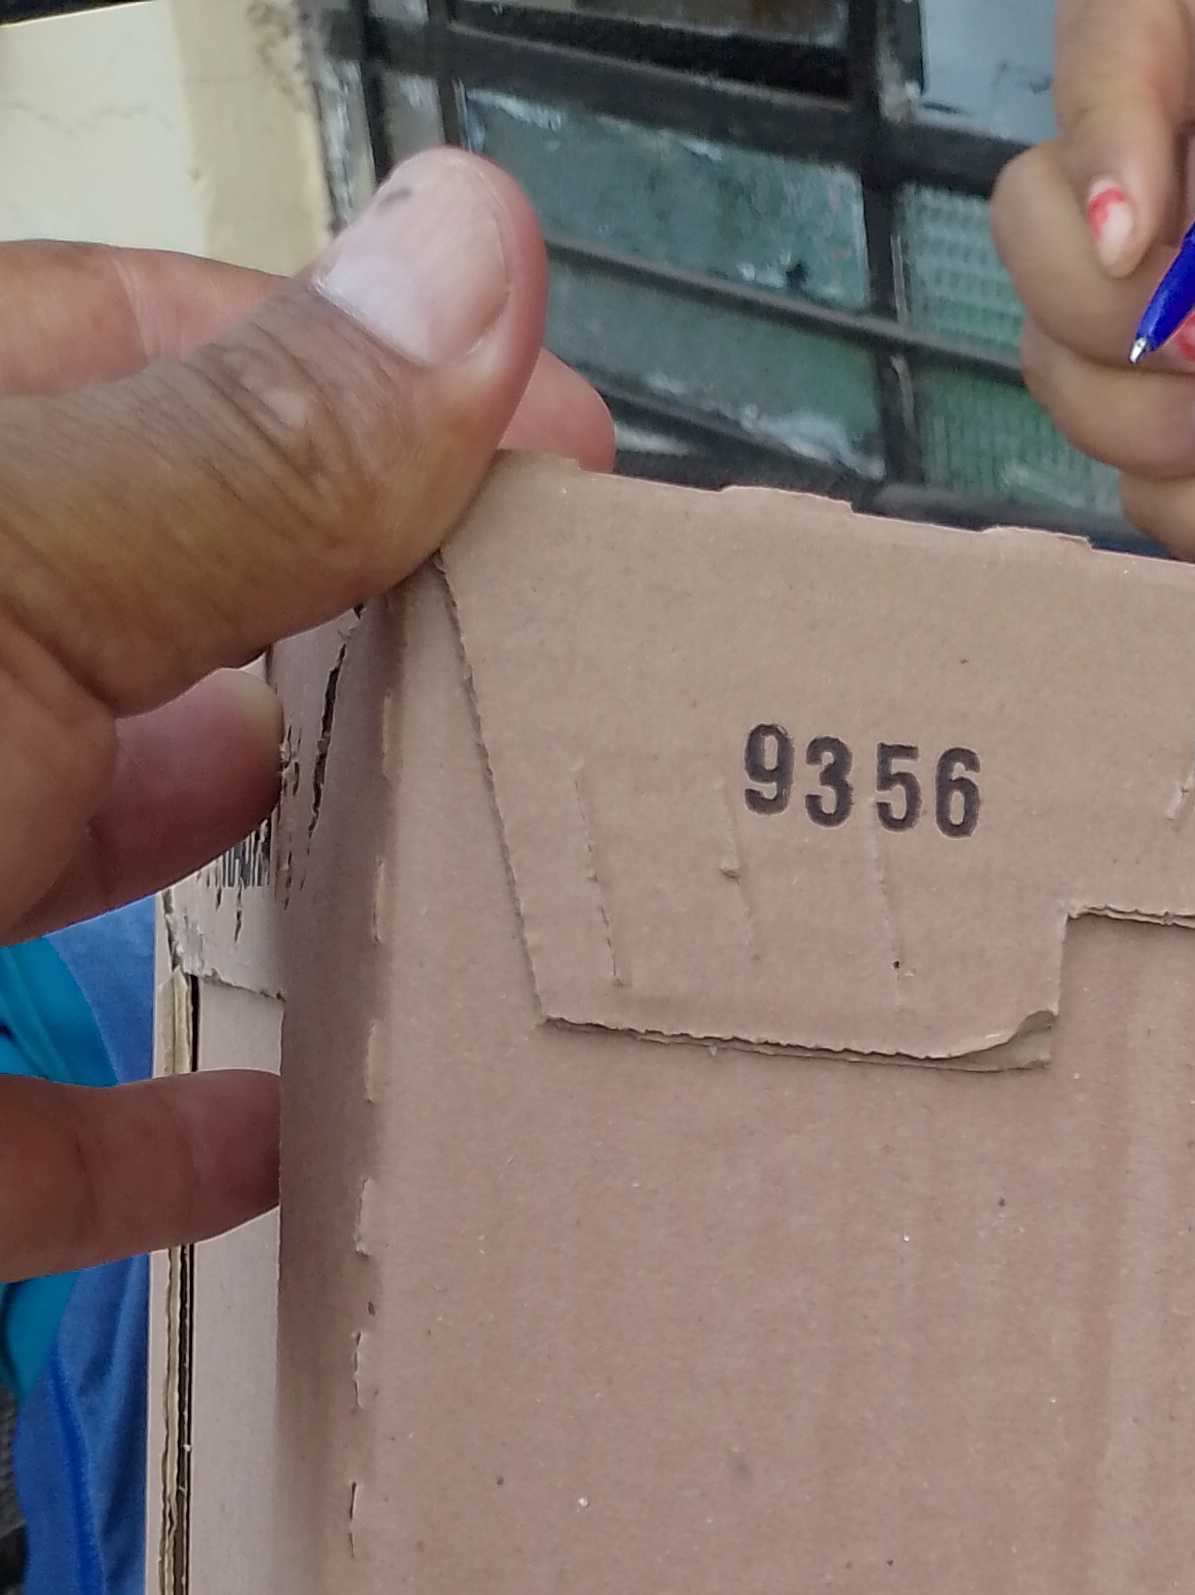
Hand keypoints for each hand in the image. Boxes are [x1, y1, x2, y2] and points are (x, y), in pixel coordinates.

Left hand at [1, 155, 611, 1283]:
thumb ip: (232, 455)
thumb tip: (464, 258)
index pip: (129, 341)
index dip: (354, 371)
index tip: (554, 443)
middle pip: (123, 595)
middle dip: (330, 611)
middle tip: (541, 655)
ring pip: (70, 842)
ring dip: (247, 847)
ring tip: (443, 848)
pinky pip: (34, 1136)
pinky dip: (164, 1147)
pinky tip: (283, 1135)